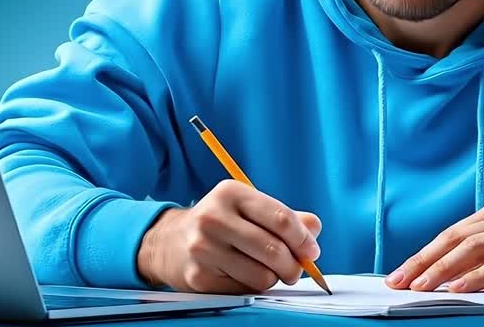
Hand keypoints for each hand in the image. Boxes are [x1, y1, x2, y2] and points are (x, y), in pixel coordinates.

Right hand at [135, 179, 322, 293]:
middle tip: (296, 269)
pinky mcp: (199, 277)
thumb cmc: (221, 224)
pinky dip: (253, 287)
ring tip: (268, 271)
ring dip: (273, 278)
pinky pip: (245, 291)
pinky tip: (244, 275)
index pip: (280, 218)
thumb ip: (286, 217)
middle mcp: (214, 218)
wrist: (169, 242)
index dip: (303, 239)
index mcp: (231, 193)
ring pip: (262, 276)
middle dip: (294, 265)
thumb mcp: (249, 208)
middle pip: (274, 250)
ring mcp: (203, 249)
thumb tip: (314, 231)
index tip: (312, 251)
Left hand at [385, 199, 483, 292]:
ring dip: (441, 269)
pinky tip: (458, 287)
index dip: (422, 254)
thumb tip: (454, 277)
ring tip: (420, 287)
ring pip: (471, 249)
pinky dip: (476, 276)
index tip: (399, 274)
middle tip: (398, 282)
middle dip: (422, 262)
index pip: (451, 234)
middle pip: (454, 239)